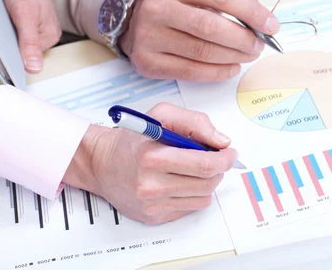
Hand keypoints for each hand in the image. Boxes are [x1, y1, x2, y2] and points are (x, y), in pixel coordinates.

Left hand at [0, 0, 61, 72]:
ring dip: (9, 29)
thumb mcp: (23, 16)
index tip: (3, 41)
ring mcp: (40, 21)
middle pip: (24, 47)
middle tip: (4, 22)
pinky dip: (9, 21)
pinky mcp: (32, 13)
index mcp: (50, 35)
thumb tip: (34, 68)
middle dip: (10, 39)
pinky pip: (18, 25)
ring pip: (19, 36)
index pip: (28, 57)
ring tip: (7, 14)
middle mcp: (47, 30)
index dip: (12, 51)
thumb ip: (29, 43)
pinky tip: (7, 11)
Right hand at [63, 103, 237, 224]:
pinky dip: (194, 194)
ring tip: (197, 168)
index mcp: (153, 157)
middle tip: (219, 158)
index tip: (230, 151)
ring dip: (209, 181)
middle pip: (207, 182)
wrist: (101, 163)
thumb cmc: (133, 138)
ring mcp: (152, 204)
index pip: (204, 164)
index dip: (224, 158)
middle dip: (220, 168)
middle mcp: (151, 184)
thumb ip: (194, 122)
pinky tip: (183, 181)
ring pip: (203, 197)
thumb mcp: (162, 115)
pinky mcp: (153, 217)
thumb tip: (221, 141)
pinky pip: (190, 208)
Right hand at [119, 0, 279, 80]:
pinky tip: (231, 67)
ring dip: (233, 57)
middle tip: (259, 45)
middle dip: (243, 39)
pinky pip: (191, 71)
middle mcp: (158, 8)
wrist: (132, 20)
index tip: (271, 25)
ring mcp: (150, 36)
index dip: (250, 11)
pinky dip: (217, 72)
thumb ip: (224, 4)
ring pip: (202, 52)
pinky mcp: (148, 61)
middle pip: (210, 27)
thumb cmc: (175, 6)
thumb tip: (261, 25)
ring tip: (248, 55)